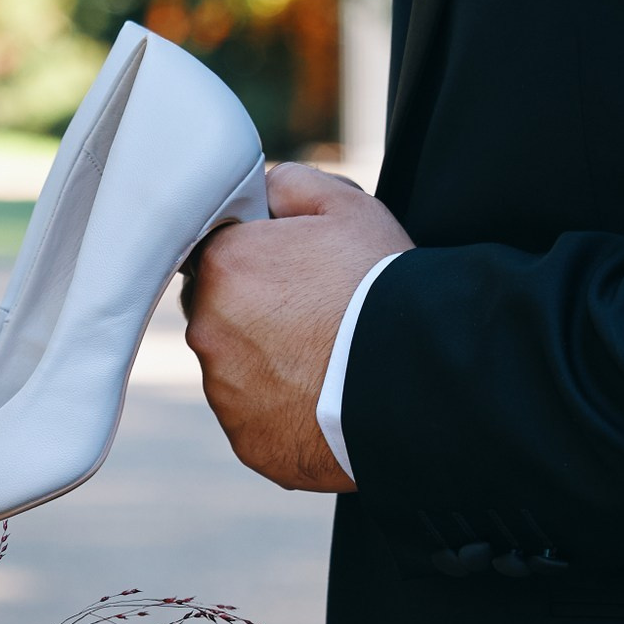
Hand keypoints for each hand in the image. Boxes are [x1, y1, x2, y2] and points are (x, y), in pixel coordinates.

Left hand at [183, 164, 414, 492]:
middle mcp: (207, 331)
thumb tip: (262, 191)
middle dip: (256, 313)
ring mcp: (224, 392)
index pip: (215, 255)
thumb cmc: (381, 286)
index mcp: (222, 266)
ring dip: (267, 364)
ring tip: (326, 360)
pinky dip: (282, 411)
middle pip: (220, 315)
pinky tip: (325, 398)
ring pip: (235, 370)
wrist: (415, 378)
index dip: (256, 260)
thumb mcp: (347, 206)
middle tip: (314, 316)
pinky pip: (256, 419)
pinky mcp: (247, 440)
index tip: (291, 272)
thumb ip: (289, 184)